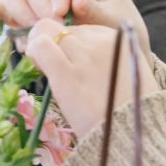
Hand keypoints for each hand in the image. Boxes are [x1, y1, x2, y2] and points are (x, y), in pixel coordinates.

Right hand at [0, 0, 150, 40]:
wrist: (117, 55)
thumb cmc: (122, 31)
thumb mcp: (116, 21)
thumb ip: (96, 11)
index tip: (61, 13)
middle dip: (36, 5)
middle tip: (48, 27)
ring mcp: (41, 0)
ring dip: (19, 14)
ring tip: (34, 34)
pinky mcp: (30, 18)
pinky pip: (10, 16)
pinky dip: (14, 29)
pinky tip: (29, 45)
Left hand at [23, 19, 140, 133]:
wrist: (132, 136)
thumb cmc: (129, 113)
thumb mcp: (127, 73)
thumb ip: (105, 58)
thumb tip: (75, 55)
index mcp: (118, 38)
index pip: (80, 29)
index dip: (69, 45)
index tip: (69, 63)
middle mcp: (100, 41)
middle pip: (61, 29)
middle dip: (53, 46)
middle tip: (53, 69)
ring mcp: (83, 55)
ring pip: (45, 30)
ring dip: (38, 47)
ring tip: (44, 69)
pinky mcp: (67, 73)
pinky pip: (39, 46)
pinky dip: (33, 53)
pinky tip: (38, 67)